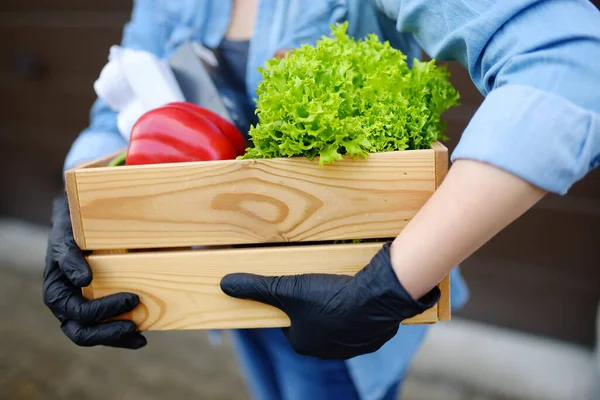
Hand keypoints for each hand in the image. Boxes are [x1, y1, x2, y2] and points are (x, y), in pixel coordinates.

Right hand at [42, 192, 145, 348]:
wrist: (76, 225)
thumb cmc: (71, 232)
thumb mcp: (67, 239)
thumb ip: (70, 258)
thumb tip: (83, 281)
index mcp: (56, 293)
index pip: (77, 313)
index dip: (103, 312)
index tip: (131, 298)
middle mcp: (67, 307)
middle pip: (82, 333)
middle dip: (109, 333)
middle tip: (134, 326)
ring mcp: (81, 311)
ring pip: (96, 336)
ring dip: (118, 339)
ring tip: (140, 339)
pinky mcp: (96, 309)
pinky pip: (106, 329)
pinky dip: (122, 336)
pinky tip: (140, 338)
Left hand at [220, 242, 439, 359]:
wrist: (374, 302)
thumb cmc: (327, 298)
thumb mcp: (286, 289)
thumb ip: (256, 287)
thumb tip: (225, 284)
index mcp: (302, 343)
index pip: (289, 324)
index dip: (290, 304)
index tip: (295, 289)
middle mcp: (326, 351)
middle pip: (313, 324)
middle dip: (314, 307)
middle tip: (318, 285)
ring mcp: (351, 346)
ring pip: (337, 325)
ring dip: (337, 310)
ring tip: (338, 289)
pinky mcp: (372, 338)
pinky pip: (359, 325)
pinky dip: (357, 314)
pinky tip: (357, 297)